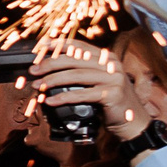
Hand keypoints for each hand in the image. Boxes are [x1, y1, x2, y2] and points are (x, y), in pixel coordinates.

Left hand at [27, 39, 145, 139]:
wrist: (133, 121)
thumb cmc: (111, 102)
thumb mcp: (97, 82)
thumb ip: (82, 72)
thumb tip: (50, 68)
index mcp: (107, 58)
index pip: (79, 46)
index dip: (58, 45)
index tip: (40, 47)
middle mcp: (111, 64)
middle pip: (74, 59)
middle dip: (49, 64)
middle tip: (33, 71)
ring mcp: (113, 78)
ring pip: (76, 76)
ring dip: (52, 80)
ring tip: (37, 86)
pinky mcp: (112, 94)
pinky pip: (82, 94)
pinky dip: (63, 97)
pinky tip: (50, 101)